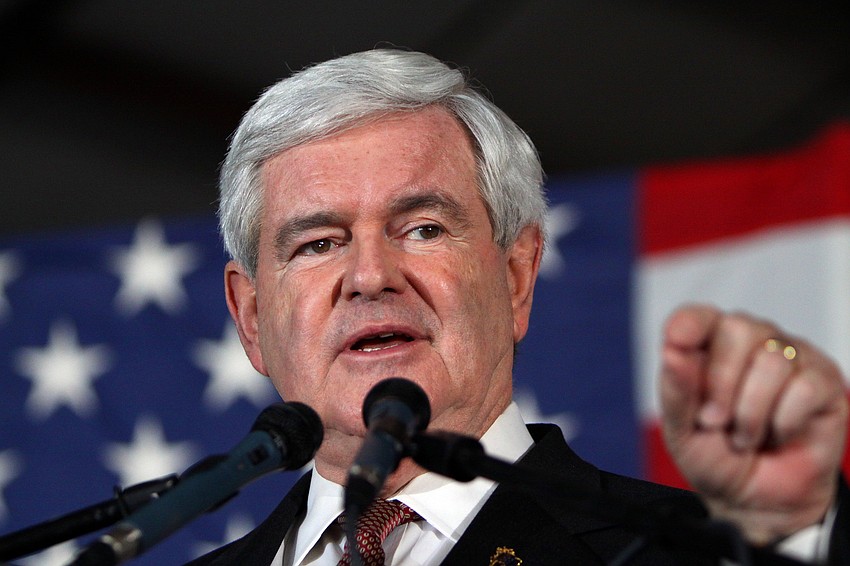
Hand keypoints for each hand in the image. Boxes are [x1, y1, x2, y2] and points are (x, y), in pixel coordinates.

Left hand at [659, 304, 847, 543]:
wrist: (756, 501)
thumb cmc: (716, 457)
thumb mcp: (682, 432)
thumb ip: (676, 390)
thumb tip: (672, 351)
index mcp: (708, 345)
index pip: (699, 317)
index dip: (690, 324)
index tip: (677, 340)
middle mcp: (750, 341)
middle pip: (738, 329)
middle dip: (721, 384)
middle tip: (714, 422)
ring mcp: (790, 356)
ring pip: (772, 361)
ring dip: (752, 413)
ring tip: (745, 436)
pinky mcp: (824, 380)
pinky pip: (804, 387)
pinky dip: (784, 422)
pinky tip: (779, 434)